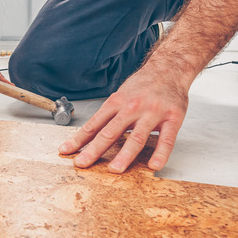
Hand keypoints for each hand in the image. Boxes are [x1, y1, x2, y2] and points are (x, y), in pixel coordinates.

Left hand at [58, 64, 187, 172]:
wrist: (169, 68)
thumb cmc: (142, 85)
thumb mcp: (120, 95)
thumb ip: (108, 115)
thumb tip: (89, 135)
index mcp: (116, 102)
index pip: (94, 124)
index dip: (78, 139)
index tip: (65, 151)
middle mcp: (132, 107)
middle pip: (110, 132)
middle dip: (94, 149)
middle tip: (82, 163)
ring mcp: (152, 113)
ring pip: (137, 137)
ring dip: (125, 155)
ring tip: (115, 169)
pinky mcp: (172, 118)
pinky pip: (166, 139)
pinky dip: (160, 154)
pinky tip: (154, 166)